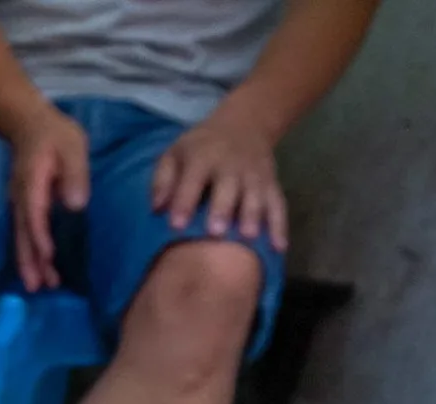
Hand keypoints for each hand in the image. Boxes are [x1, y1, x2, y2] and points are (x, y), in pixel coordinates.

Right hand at [7, 107, 89, 290]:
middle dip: (29, 261)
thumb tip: (76, 204)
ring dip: (28, 263)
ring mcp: (18, 205)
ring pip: (21, 238)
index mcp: (32, 183)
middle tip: (37, 287)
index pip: (34, 214)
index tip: (48, 256)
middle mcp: (20, 199)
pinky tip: (36, 270)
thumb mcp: (72, 146)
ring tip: (37, 287)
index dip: (40, 236)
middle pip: (22, 234)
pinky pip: (23, 235)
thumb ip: (74, 173)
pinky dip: (28, 254)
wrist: (29, 124)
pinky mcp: (23, 208)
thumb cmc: (55, 134)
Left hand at [152, 112, 288, 249]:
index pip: (193, 180)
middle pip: (228, 188)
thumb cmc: (200, 148)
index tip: (176, 225)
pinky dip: (279, 226)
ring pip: (256, 197)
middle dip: (223, 209)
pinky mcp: (272, 184)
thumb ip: (163, 180)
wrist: (244, 125)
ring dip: (253, 217)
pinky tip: (278, 248)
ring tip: (248, 239)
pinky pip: (278, 205)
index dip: (184, 202)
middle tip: (216, 233)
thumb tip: (156, 208)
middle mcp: (232, 166)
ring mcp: (255, 175)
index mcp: (203, 157)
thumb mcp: (174, 154)